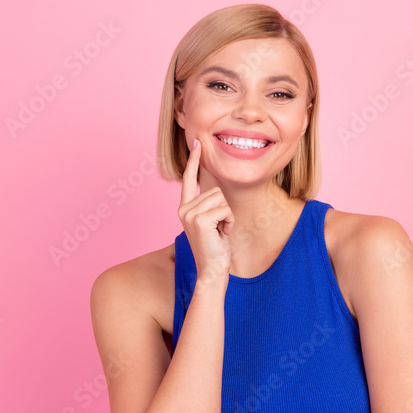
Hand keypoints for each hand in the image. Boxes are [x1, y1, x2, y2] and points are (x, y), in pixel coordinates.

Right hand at [178, 138, 234, 284]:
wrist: (212, 270)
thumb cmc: (215, 248)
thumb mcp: (211, 222)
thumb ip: (209, 206)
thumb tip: (216, 192)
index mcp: (185, 208)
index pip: (188, 179)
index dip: (193, 161)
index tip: (197, 143)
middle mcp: (183, 209)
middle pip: (215, 191)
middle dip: (224, 209)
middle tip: (219, 228)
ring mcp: (189, 214)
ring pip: (221, 199)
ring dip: (227, 216)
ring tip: (219, 231)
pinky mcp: (199, 220)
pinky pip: (225, 209)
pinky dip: (229, 222)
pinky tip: (222, 234)